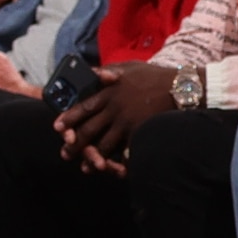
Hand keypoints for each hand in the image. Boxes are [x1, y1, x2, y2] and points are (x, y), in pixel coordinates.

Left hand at [55, 63, 178, 168]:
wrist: (180, 86)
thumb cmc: (153, 76)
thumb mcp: (128, 67)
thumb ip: (107, 71)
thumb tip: (89, 72)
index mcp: (109, 92)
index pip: (83, 107)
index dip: (69, 118)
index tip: (56, 127)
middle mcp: (115, 108)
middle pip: (89, 130)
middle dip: (75, 144)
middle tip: (65, 153)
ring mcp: (127, 122)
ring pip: (104, 144)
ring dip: (93, 157)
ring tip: (86, 166)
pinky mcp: (139, 132)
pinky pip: (125, 151)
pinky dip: (118, 162)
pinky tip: (113, 170)